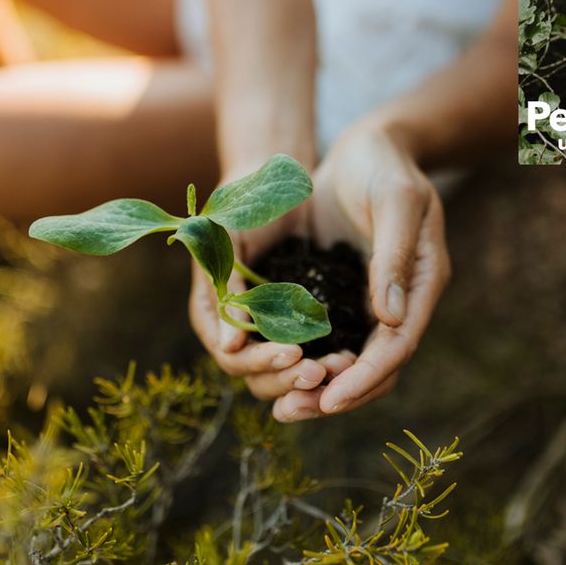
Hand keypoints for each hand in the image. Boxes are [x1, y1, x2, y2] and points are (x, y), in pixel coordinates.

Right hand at [188, 168, 332, 399]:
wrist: (274, 186)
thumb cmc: (243, 204)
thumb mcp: (227, 237)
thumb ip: (225, 286)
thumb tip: (229, 344)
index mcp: (213, 313)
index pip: (232, 358)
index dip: (261, 361)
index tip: (293, 351)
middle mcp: (237, 330)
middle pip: (257, 376)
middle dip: (288, 378)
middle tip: (321, 370)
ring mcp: (267, 330)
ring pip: (286, 374)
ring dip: (311, 377)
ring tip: (341, 366)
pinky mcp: (297, 324)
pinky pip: (311, 353)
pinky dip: (328, 359)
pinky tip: (352, 356)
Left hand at [271, 123, 451, 421]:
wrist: (368, 146)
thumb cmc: (385, 165)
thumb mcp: (396, 201)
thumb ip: (393, 257)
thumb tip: (389, 318)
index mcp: (423, 283)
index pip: (398, 346)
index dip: (365, 377)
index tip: (330, 398)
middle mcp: (400, 301)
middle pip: (374, 367)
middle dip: (335, 395)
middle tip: (291, 413)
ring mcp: (371, 300)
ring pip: (348, 359)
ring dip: (315, 385)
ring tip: (280, 407)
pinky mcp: (343, 293)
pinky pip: (326, 338)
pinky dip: (303, 357)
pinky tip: (272, 368)